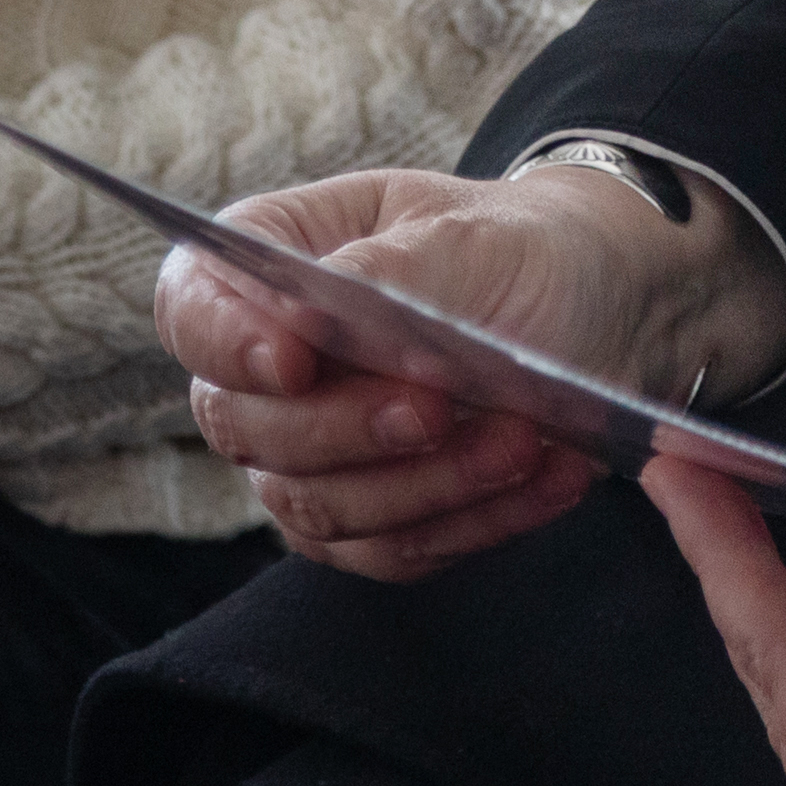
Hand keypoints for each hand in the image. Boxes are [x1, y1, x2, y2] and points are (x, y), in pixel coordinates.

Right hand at [161, 163, 785, 580]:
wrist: (594, 304)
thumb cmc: (514, 247)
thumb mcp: (468, 233)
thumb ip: (386, 270)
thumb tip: (304, 310)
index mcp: (265, 266)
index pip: (192, 310)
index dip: (225, 341)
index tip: (294, 361)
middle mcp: (266, 373)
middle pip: (246, 427)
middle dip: (346, 427)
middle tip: (436, 406)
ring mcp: (310, 459)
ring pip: (319, 507)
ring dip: (427, 484)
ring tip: (524, 438)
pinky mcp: (371, 525)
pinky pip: (396, 552)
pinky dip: (477, 522)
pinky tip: (553, 476)